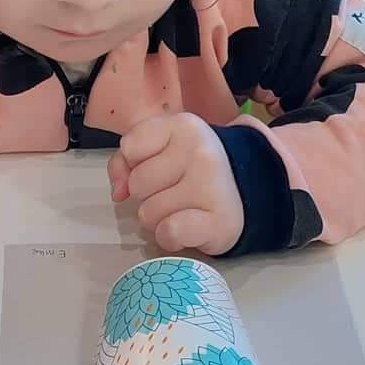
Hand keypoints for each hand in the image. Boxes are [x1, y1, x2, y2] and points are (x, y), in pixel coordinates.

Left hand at [107, 112, 245, 255]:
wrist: (246, 193)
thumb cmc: (191, 169)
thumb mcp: (160, 149)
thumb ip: (126, 160)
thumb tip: (118, 191)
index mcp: (183, 126)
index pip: (129, 147)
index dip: (134, 163)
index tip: (157, 165)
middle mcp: (199, 151)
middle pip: (137, 184)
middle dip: (146, 194)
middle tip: (172, 191)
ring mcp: (211, 185)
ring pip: (148, 213)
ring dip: (157, 218)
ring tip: (181, 209)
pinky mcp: (218, 221)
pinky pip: (168, 233)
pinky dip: (169, 238)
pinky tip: (186, 228)